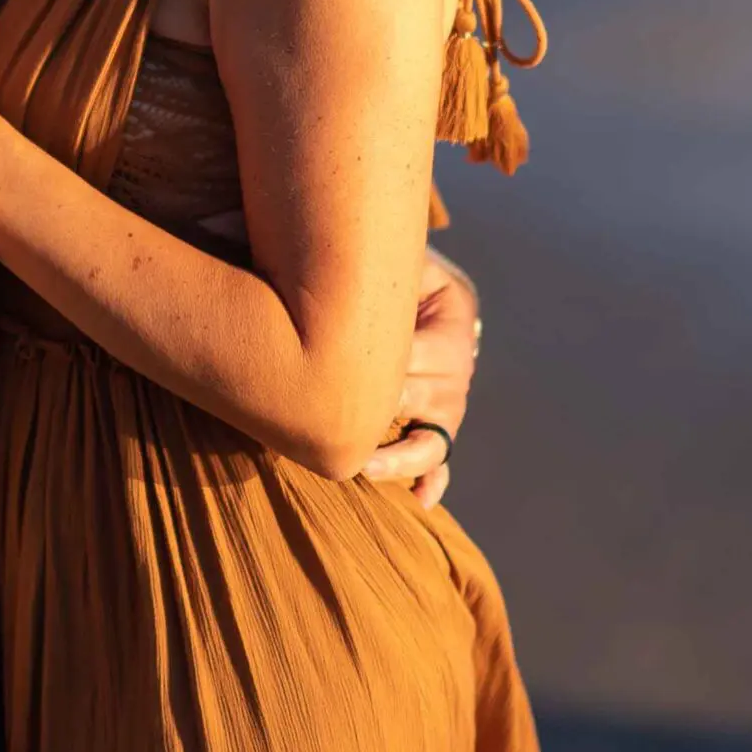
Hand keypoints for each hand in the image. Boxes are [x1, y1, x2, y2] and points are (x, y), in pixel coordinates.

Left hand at [359, 246, 480, 507]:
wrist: (405, 273)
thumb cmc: (386, 260)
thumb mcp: (388, 251)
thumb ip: (360, 261)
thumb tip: (289, 258)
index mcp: (455, 309)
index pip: (419, 348)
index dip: (381, 365)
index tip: (338, 372)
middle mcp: (462, 357)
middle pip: (426, 395)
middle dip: (381, 409)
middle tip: (338, 416)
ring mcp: (454, 395)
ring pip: (435, 435)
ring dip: (400, 456)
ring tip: (365, 468)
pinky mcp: (440, 421)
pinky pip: (441, 457)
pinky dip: (433, 480)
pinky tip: (420, 500)